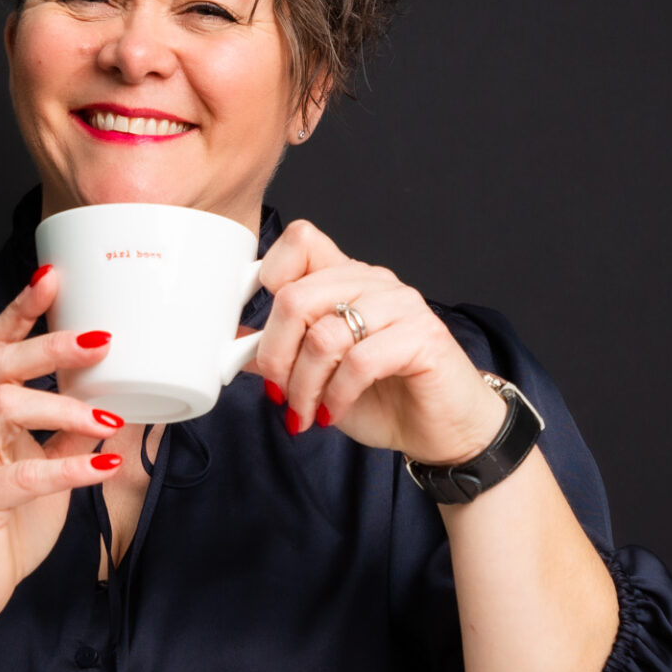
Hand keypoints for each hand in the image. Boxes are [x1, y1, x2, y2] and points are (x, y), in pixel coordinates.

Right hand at [0, 264, 127, 627]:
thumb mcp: (51, 462)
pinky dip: (67, 467)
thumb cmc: (8, 519)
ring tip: (105, 413)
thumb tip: (117, 395)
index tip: (52, 276)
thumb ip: (75, 427)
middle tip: (100, 339)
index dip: (22, 309)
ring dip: (60, 404)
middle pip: (0, 364)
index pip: (0, 345)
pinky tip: (102, 464)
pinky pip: (22, 477)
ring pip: (5, 408)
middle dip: (48, 345)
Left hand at [251, 220, 506, 464]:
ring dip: (304, 386)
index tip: (257, 328)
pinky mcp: (423, 337)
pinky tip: (332, 413)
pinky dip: (336, 395)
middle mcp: (373, 282)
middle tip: (277, 391)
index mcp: (346, 278)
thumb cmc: (381, 398)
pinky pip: (359, 361)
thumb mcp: (315, 375)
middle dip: (274, 355)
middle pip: (296, 296)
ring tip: (306, 412)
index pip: (301, 240)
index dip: (267, 277)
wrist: (440, 430)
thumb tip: (231, 345)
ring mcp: (401, 305)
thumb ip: (279, 352)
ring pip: (323, 335)